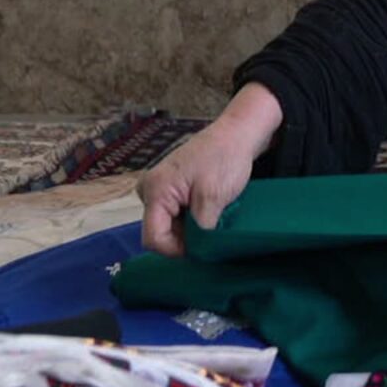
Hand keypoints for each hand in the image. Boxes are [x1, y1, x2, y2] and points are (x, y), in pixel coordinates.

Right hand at [138, 82, 283, 256]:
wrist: (237, 134)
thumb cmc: (225, 158)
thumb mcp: (213, 197)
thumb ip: (200, 229)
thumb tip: (196, 252)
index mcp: (155, 190)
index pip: (153, 238)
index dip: (176, 250)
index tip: (202, 249)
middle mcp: (149, 190)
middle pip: (159, 233)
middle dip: (184, 239)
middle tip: (211, 232)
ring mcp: (158, 190)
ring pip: (168, 227)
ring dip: (189, 230)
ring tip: (212, 218)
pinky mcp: (169, 190)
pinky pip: (174, 217)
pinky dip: (191, 221)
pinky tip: (208, 213)